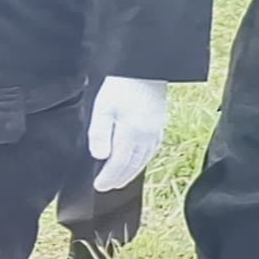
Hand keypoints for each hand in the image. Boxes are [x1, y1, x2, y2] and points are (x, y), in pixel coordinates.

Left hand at [87, 76, 169, 192]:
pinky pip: (151, 150)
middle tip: (108, 187)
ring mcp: (156, 131)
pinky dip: (143, 161)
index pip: (118, 163)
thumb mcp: (102, 108)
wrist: (145, 70)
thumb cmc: (121, 87)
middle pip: (132, 165)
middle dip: (119, 178)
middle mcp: (147, 136)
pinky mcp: (159, 126)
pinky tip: (137, 162)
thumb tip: (100, 157)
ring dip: (132, 172)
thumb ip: (99, 134)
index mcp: (132, 133)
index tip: (99, 186)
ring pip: (143, 159)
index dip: (109, 176)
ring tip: (120, 180)